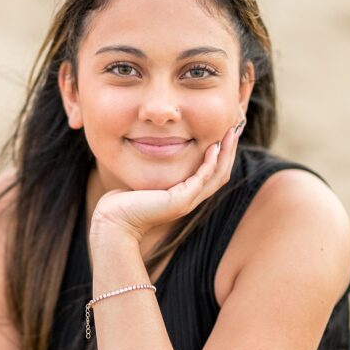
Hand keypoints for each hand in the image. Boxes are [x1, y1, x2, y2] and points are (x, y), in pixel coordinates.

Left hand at [91, 119, 244, 242]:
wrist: (114, 221)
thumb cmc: (123, 202)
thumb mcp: (145, 181)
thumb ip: (156, 170)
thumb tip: (153, 150)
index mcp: (185, 195)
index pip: (212, 174)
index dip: (222, 154)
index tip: (225, 133)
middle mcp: (190, 199)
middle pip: (221, 173)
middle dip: (229, 150)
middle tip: (235, 128)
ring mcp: (187, 202)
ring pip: (217, 176)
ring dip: (226, 154)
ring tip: (230, 133)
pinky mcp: (180, 201)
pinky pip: (202, 179)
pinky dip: (209, 163)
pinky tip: (212, 147)